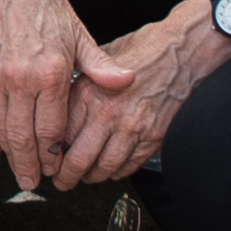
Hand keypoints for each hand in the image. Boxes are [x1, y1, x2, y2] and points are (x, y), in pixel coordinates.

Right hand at [0, 0, 119, 193]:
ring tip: (17, 170)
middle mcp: (21, 78)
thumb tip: (126, 82)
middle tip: (33, 182)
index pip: (51, 130)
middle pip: (23, 137)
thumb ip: (101, 66)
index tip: (55, 169)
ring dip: (8, 155)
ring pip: (0, 129)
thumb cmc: (48, 10)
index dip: (53, 156)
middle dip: (29, 165)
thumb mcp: (80, 36)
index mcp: (52, 73)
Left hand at [47, 1, 230, 188]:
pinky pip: (129, 166)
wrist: (182, 51)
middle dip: (66, 176)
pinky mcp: (153, 137)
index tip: (47, 158)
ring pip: (104, 168)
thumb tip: (58, 108)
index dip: (51, 152)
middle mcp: (109, 113)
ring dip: (91, 178)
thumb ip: (80, 85)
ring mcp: (133, 128)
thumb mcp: (99, 59)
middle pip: (78, 159)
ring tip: (85, 177)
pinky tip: (110, 168)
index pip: (61, 134)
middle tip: (61, 180)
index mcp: (90, 92)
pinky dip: (116, 172)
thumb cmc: (142, 50)